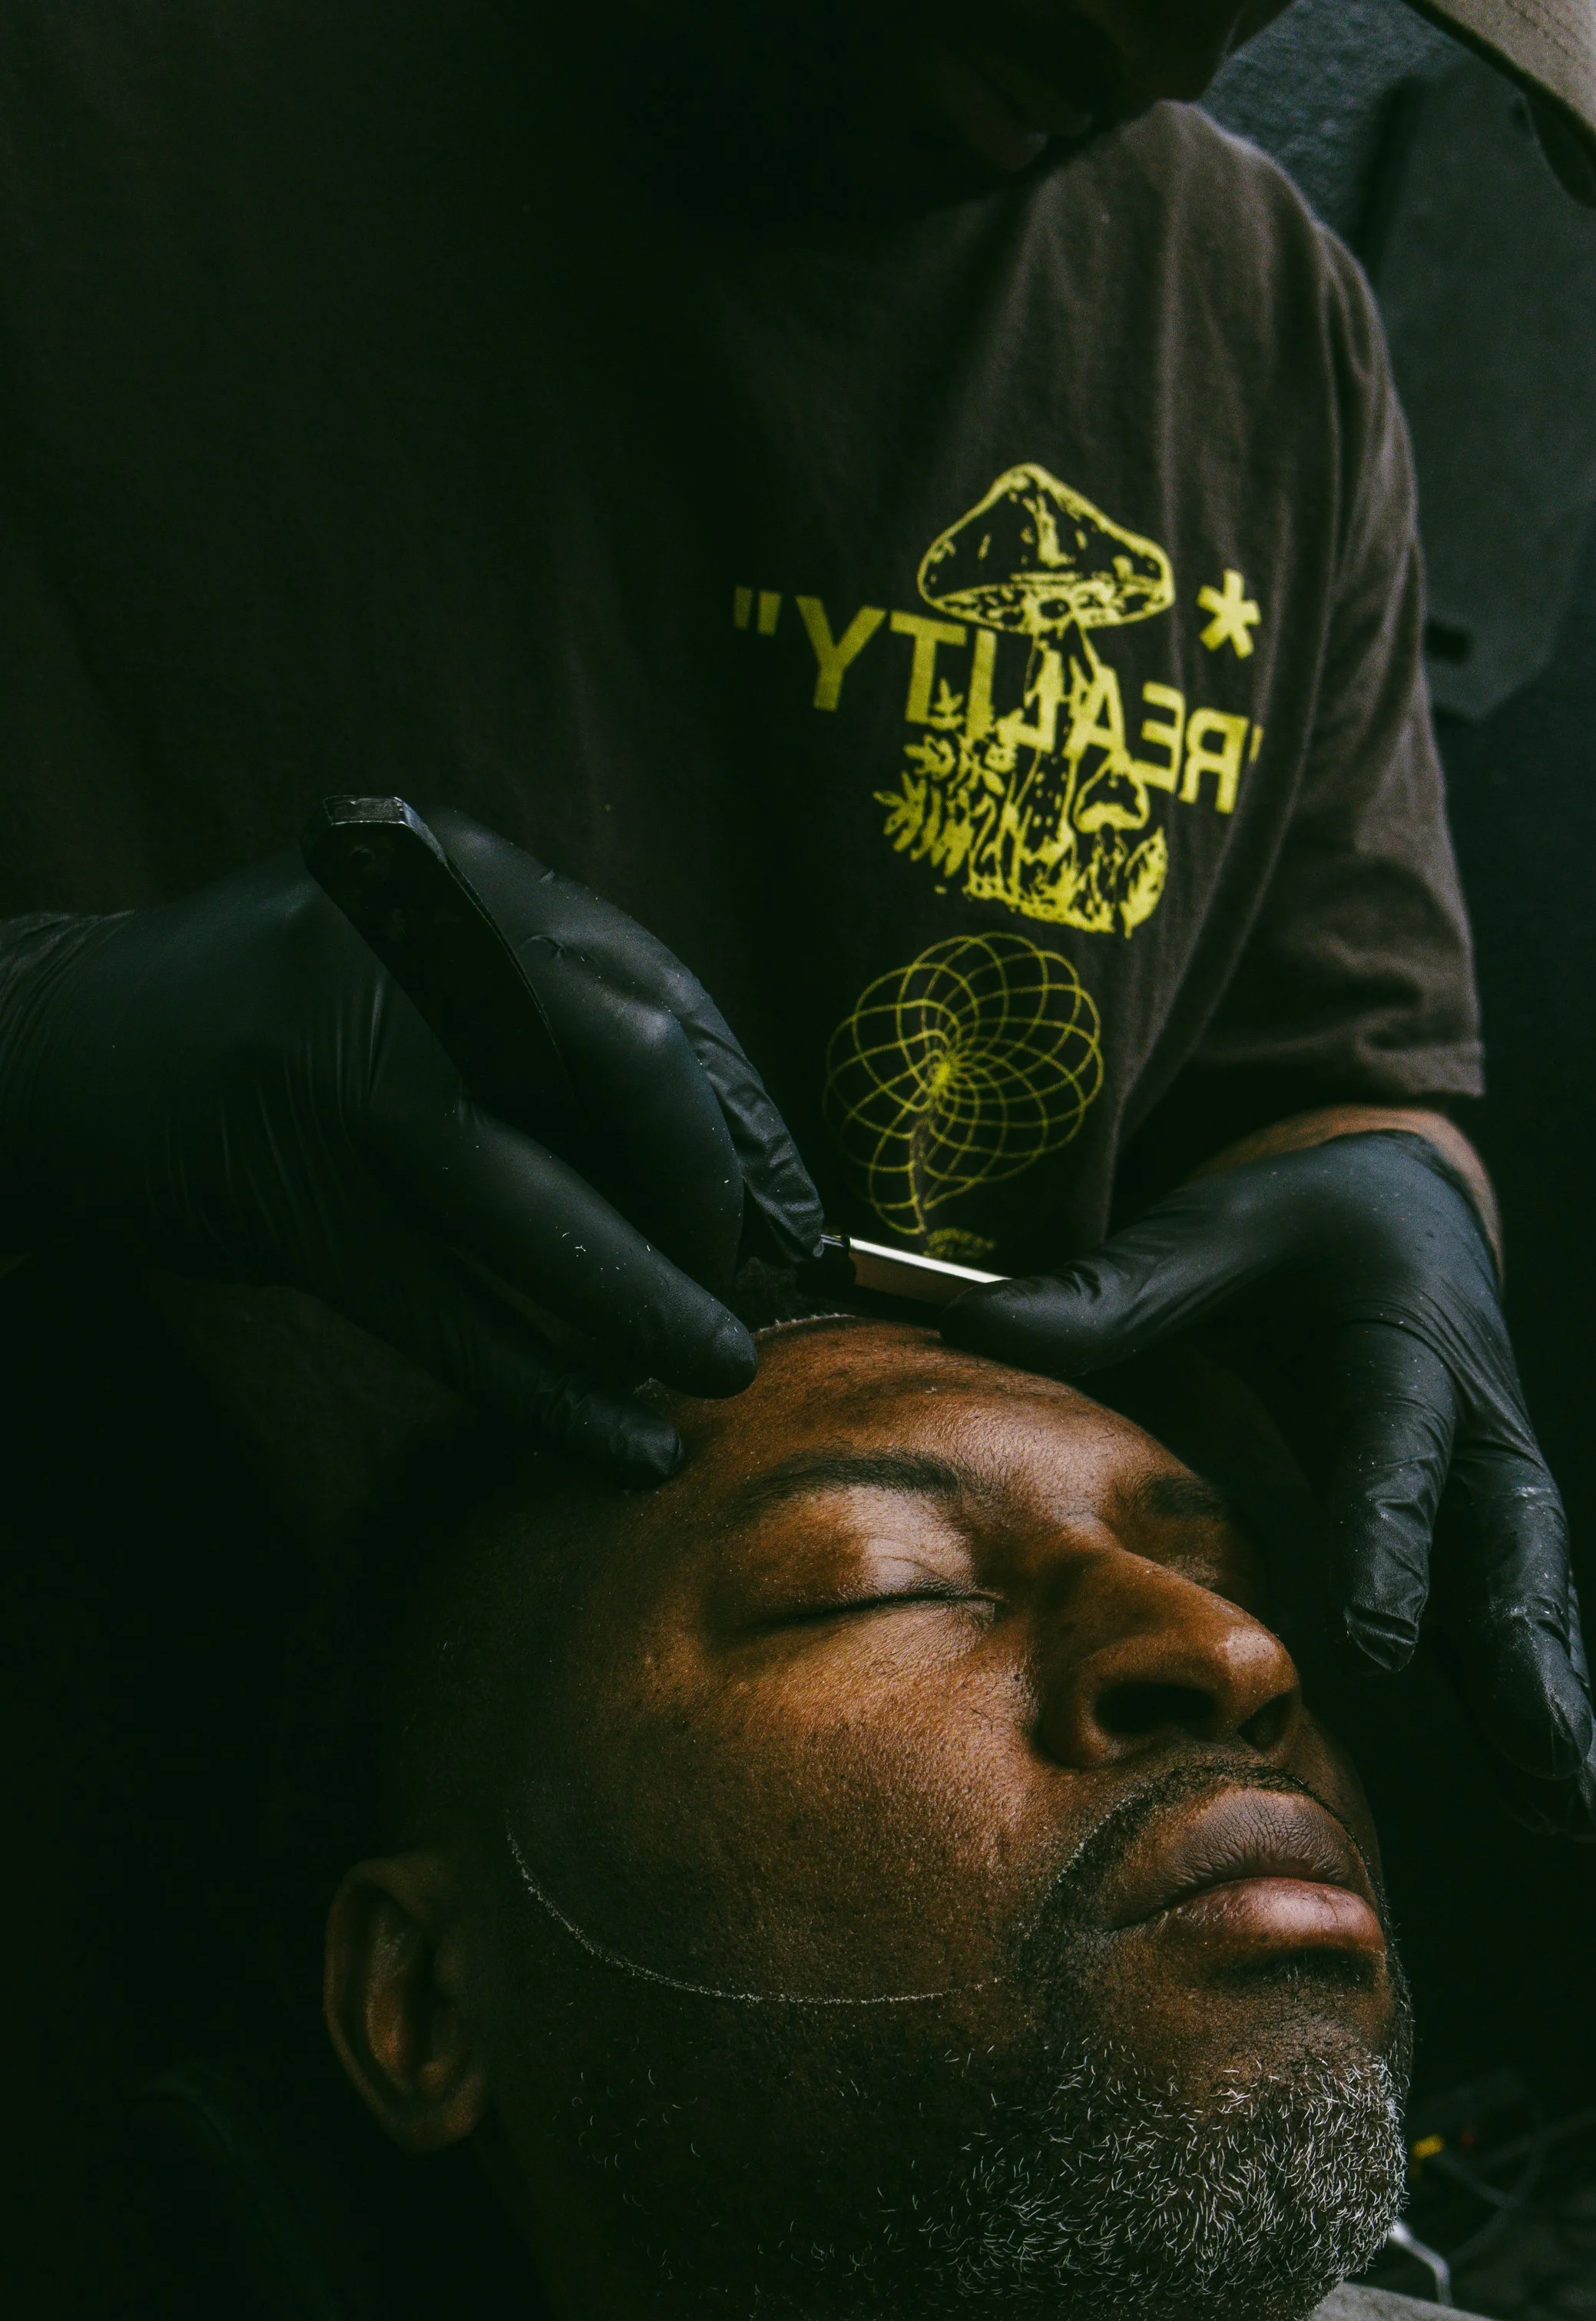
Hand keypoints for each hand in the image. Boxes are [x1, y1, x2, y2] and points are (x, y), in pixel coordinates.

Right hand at [0, 814, 821, 1475]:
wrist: (50, 1051)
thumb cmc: (280, 1030)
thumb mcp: (421, 975)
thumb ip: (561, 1040)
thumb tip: (750, 1183)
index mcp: (458, 877)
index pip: (658, 995)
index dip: (745, 1121)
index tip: (795, 1218)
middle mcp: (405, 943)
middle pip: (627, 1062)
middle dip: (710, 1190)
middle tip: (741, 1280)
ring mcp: (337, 1064)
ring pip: (540, 1205)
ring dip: (651, 1304)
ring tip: (717, 1371)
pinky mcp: (288, 1192)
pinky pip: (451, 1312)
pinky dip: (550, 1388)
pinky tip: (623, 1444)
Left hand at [944, 1134, 1595, 1842]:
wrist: (1401, 1205)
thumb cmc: (1294, 1224)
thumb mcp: (1213, 1229)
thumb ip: (1111, 1289)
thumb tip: (975, 1323)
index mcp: (1405, 1339)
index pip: (1395, 1450)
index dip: (1391, 1540)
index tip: (1374, 1642)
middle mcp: (1474, 1419)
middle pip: (1508, 1540)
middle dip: (1527, 1647)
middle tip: (1539, 1744)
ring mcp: (1492, 1485)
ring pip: (1534, 1600)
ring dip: (1556, 1703)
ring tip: (1581, 1814)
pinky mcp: (1487, 1534)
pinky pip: (1523, 1625)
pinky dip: (1549, 1707)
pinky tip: (1570, 1806)